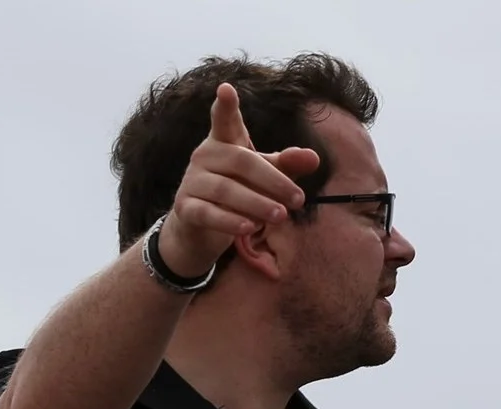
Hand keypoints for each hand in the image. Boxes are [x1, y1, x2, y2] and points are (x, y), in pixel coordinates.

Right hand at [159, 82, 321, 276]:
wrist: (199, 228)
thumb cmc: (238, 192)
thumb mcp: (265, 176)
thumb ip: (287, 165)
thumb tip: (314, 157)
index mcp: (225, 142)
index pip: (224, 121)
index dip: (226, 106)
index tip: (226, 88)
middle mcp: (205, 156)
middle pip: (240, 161)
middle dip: (273, 180)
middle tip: (299, 200)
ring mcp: (192, 182)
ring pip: (225, 190)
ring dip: (256, 203)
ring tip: (281, 216)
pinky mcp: (186, 208)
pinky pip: (208, 213)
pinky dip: (229, 221)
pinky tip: (249, 228)